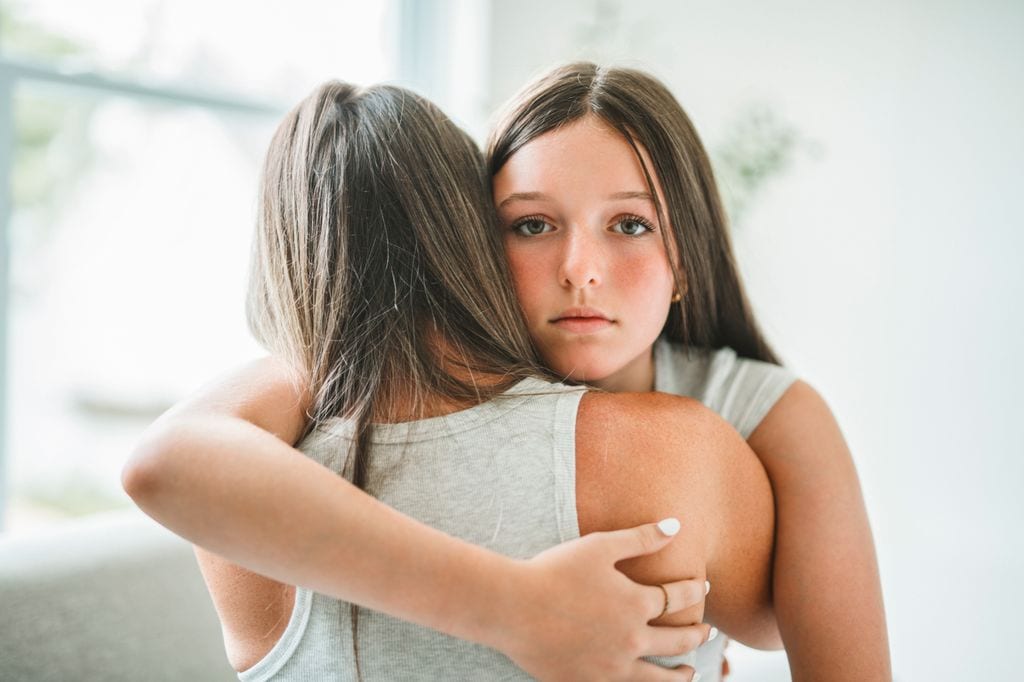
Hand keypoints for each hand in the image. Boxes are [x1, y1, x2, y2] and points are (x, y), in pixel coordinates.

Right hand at [494, 519, 712, 680]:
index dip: (693, 591)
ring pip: (659, 679)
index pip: (678, 599)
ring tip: (690, 673)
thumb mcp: (599, 546)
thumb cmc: (554, 571)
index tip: (702, 587)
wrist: (513, 607)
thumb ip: (641, 538)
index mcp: (637, 605)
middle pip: (678, 642)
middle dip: (697, 635)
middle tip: (707, 632)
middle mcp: (632, 640)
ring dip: (680, 676)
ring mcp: (612, 668)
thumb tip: (676, 526)